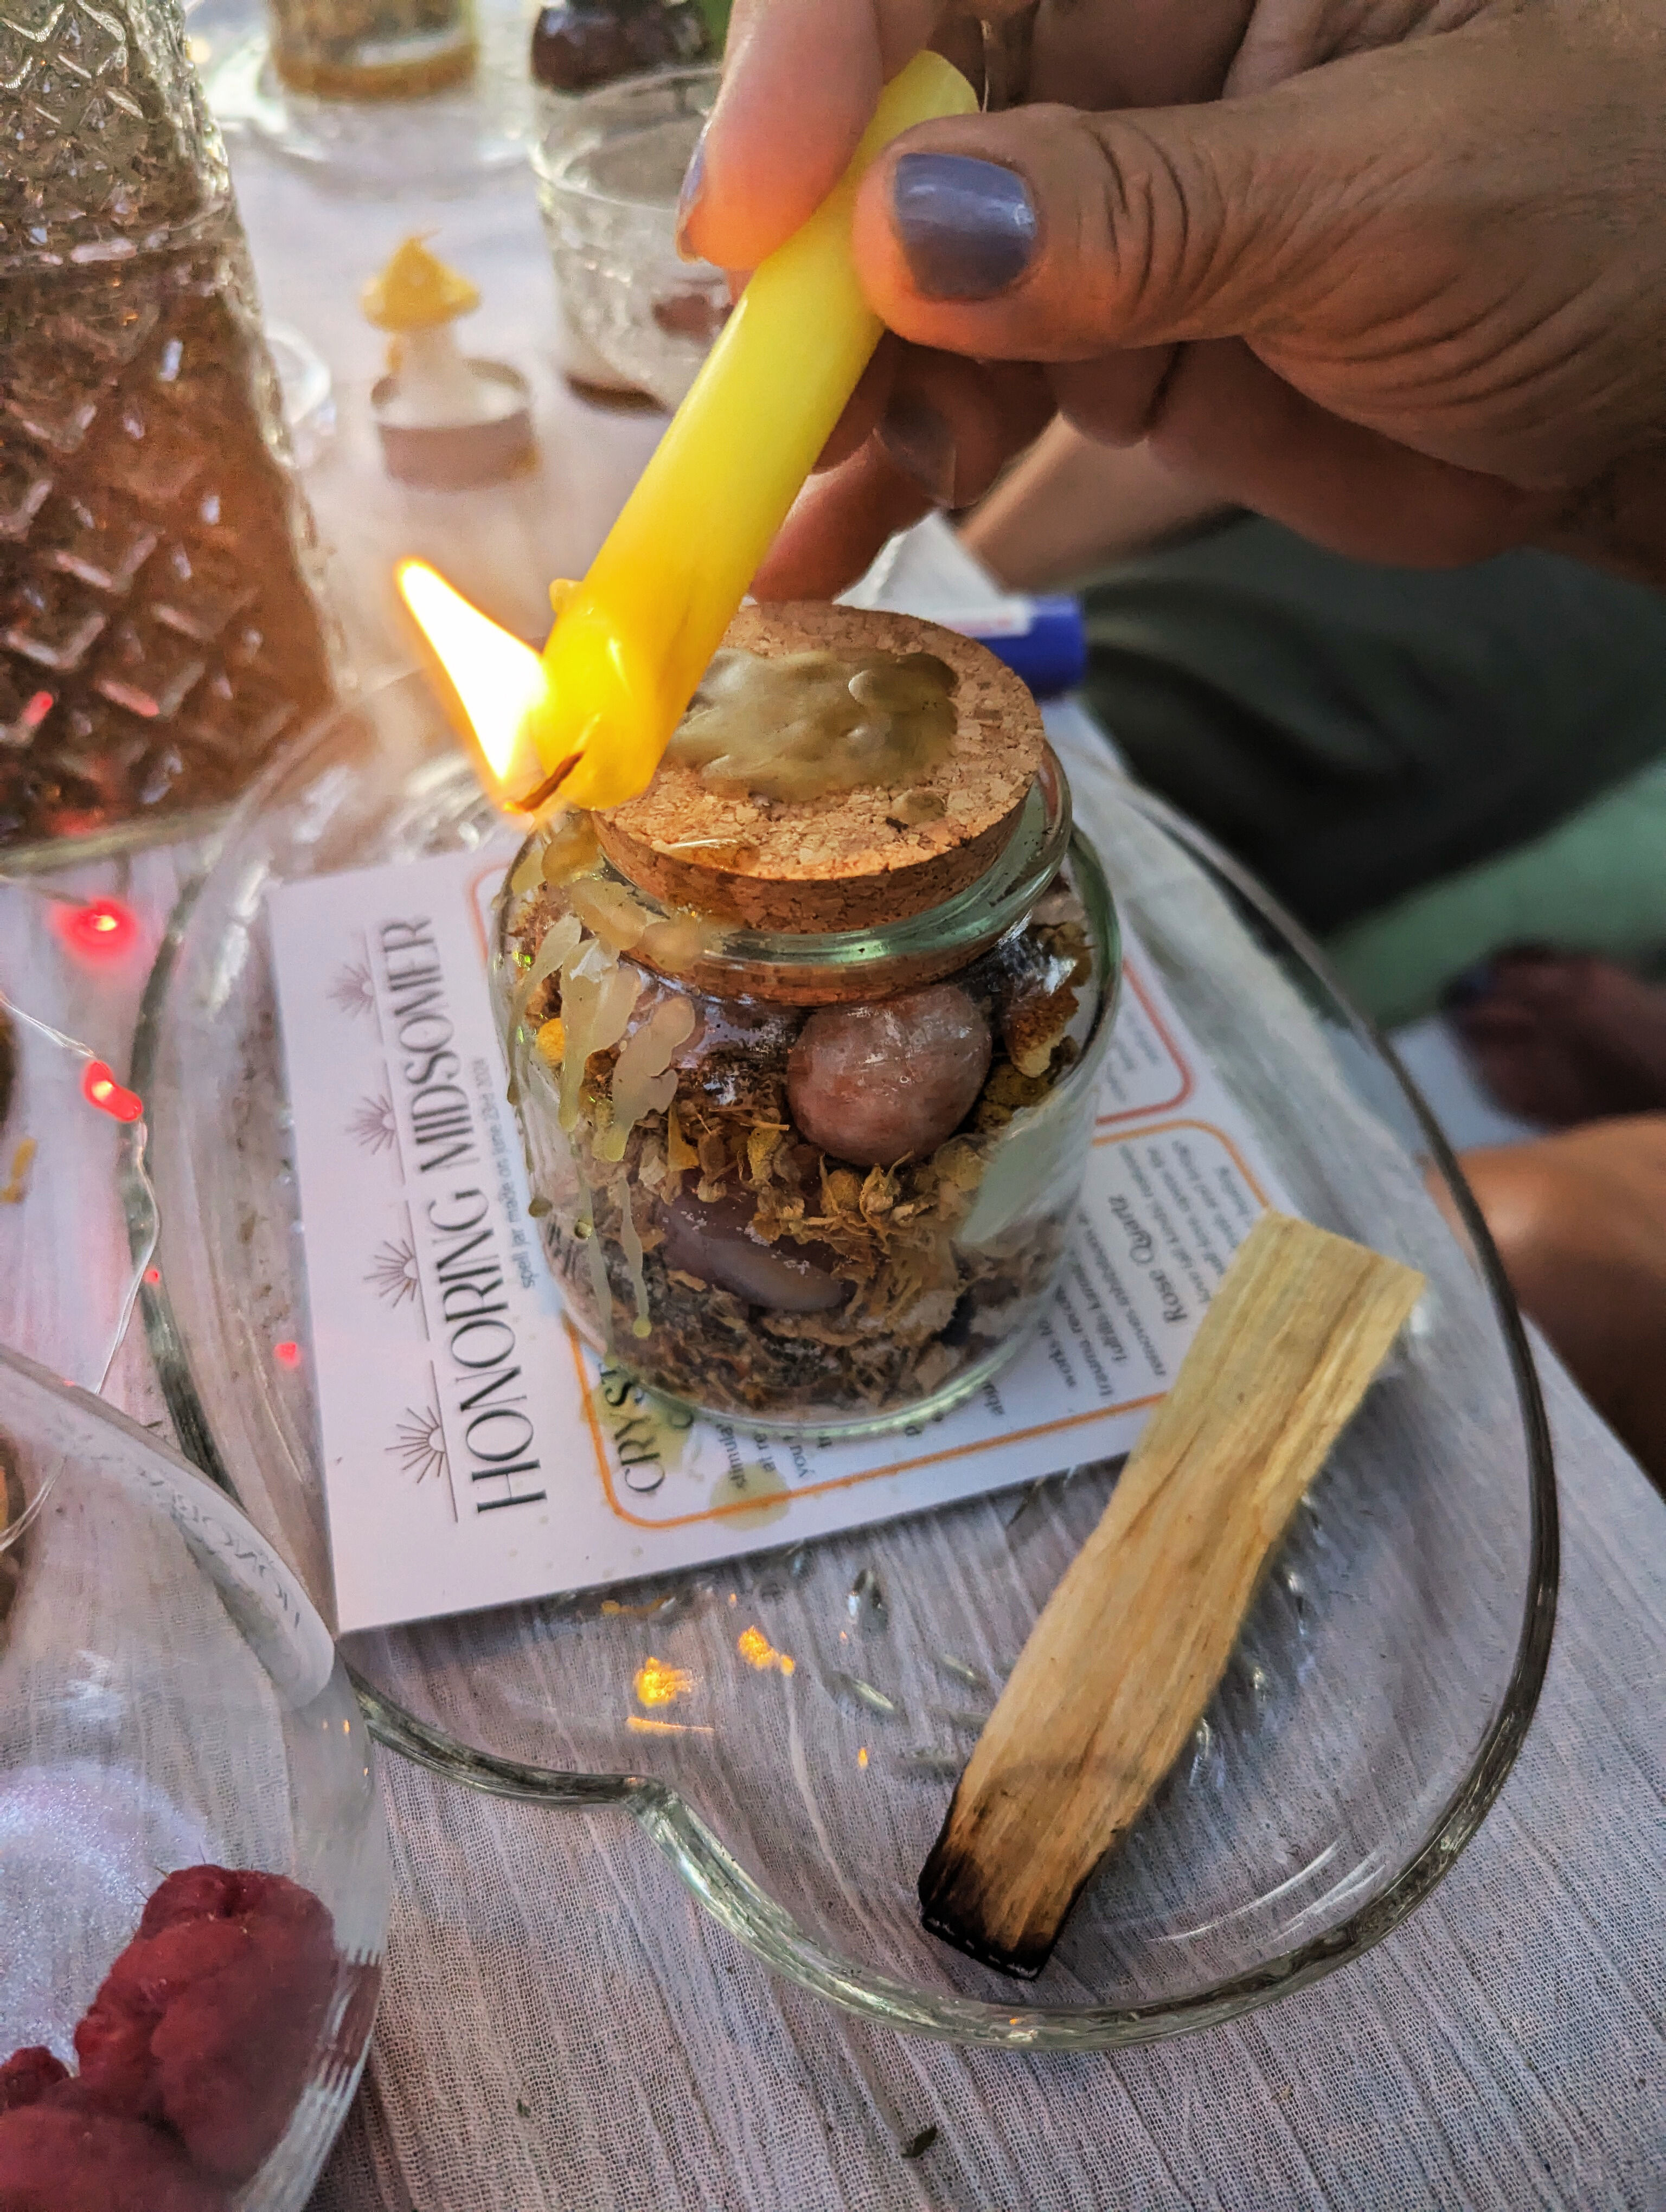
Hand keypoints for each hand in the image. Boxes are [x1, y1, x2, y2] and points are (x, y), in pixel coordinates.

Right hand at [681, 0, 1665, 594]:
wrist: (1665, 396)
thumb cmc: (1614, 210)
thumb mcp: (1394, 188)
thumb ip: (1150, 211)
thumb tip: (912, 232)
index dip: (824, 62)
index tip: (761, 209)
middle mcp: (1120, 46)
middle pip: (887, 128)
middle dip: (805, 266)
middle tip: (754, 405)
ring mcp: (1100, 209)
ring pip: (904, 287)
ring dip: (832, 401)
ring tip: (780, 511)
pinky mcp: (1104, 345)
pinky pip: (963, 398)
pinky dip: (893, 473)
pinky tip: (825, 546)